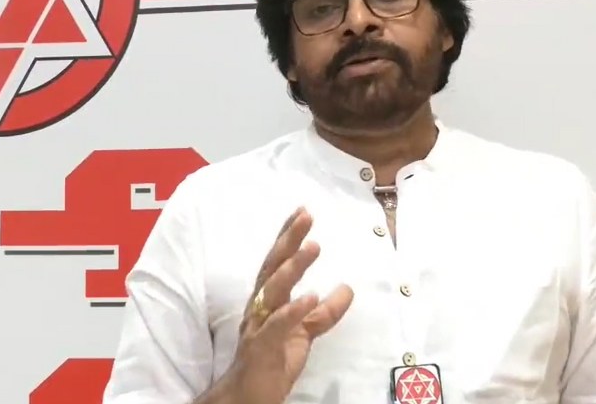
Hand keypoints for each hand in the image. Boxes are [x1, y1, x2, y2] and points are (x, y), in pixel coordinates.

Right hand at [219, 207, 353, 403]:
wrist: (247, 397)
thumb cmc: (272, 360)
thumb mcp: (305, 333)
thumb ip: (324, 312)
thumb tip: (348, 288)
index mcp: (268, 299)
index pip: (277, 261)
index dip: (288, 236)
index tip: (303, 211)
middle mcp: (259, 306)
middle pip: (273, 267)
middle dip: (289, 240)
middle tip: (306, 216)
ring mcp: (257, 325)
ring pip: (272, 291)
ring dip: (293, 267)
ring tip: (313, 247)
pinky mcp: (261, 348)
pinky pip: (276, 326)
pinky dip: (292, 310)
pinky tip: (310, 296)